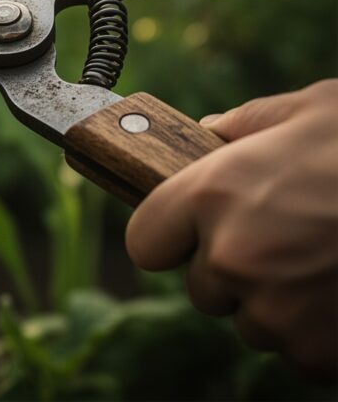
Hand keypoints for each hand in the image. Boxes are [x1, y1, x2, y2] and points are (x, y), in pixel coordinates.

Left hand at [126, 80, 337, 378]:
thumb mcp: (308, 111)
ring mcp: (276, 312)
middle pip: (201, 287)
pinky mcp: (318, 353)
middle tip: (278, 237)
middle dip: (229, 269)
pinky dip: (316, 330)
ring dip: (274, 301)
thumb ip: (245, 123)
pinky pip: (297, 351)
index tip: (186, 232)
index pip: (144, 242)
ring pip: (251, 322)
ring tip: (321, 259)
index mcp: (212, 193)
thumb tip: (209, 131)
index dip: (167, 236)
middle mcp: (231, 257)